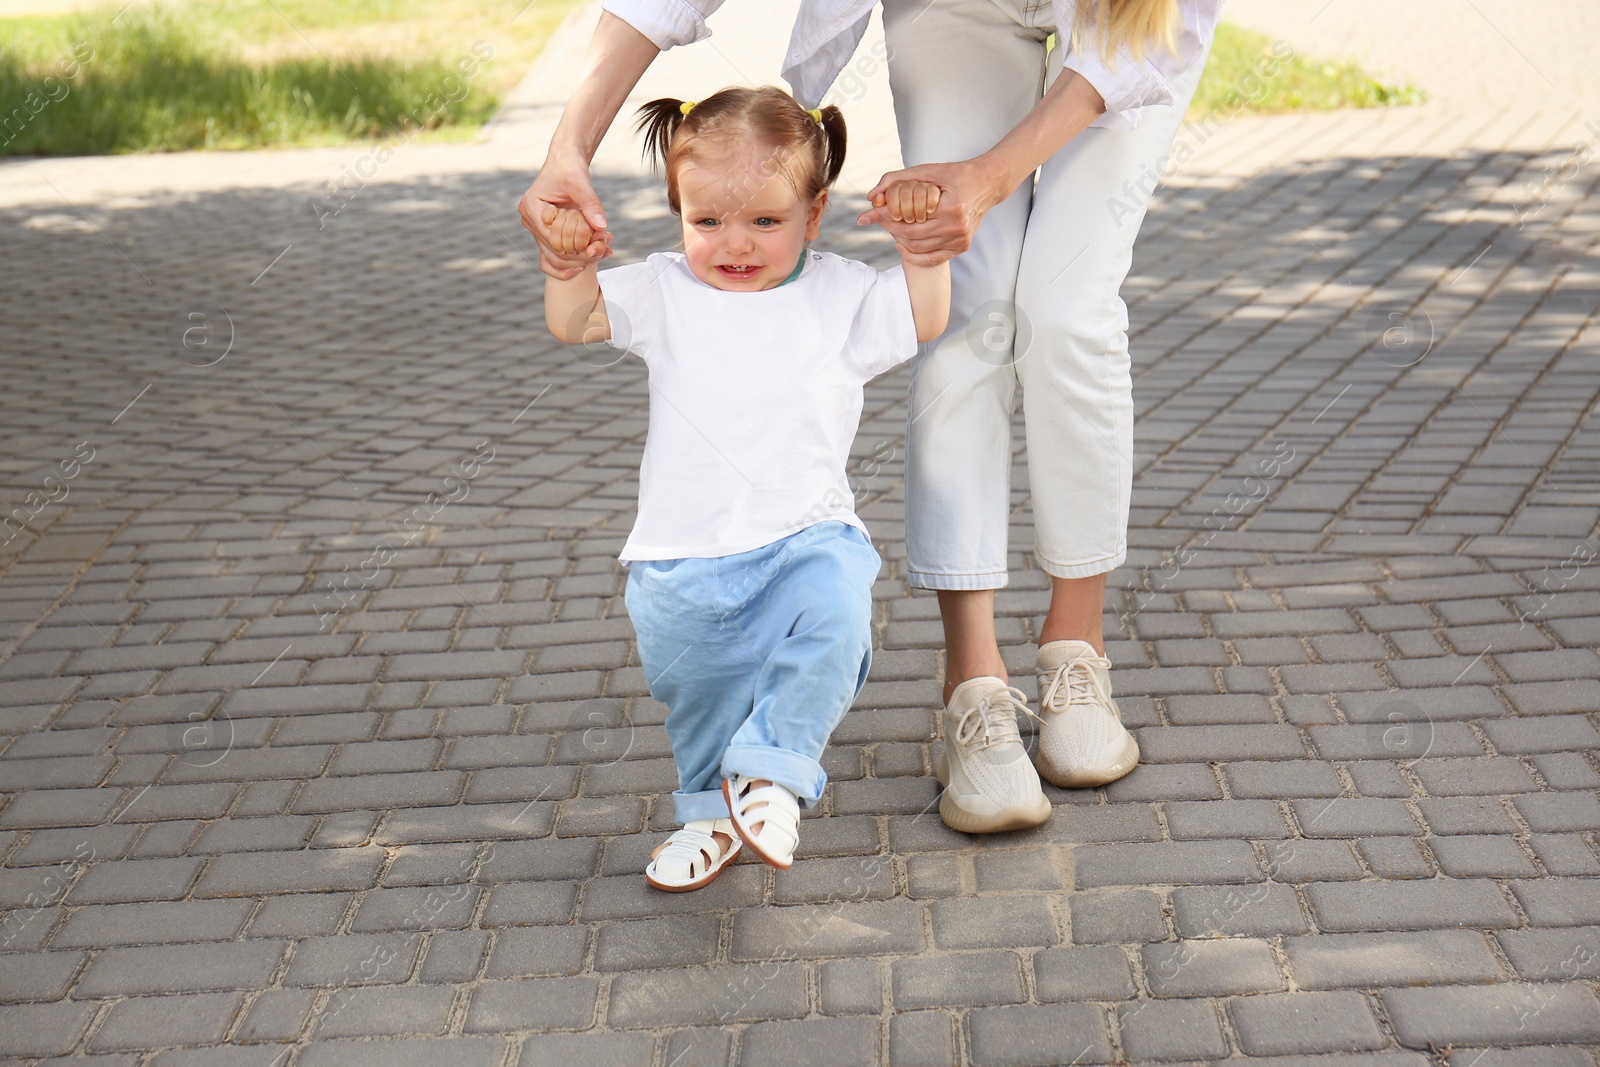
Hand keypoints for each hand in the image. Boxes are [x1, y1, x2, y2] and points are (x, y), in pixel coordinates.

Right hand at [519, 161, 612, 278]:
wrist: (565, 164)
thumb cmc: (569, 169)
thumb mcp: (581, 182)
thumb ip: (591, 203)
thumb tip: (602, 226)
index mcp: (532, 207)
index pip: (553, 237)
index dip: (577, 243)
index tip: (599, 240)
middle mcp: (530, 221)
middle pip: (554, 252)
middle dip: (582, 254)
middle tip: (605, 247)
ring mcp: (537, 231)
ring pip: (555, 260)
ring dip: (580, 260)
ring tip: (603, 250)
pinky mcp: (546, 235)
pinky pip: (554, 258)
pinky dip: (572, 262)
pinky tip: (591, 259)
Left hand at [857, 160, 1002, 266]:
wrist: (987, 184)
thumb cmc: (955, 174)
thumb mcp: (927, 170)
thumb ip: (896, 179)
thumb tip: (870, 196)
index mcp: (951, 207)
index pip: (906, 220)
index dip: (883, 218)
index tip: (864, 217)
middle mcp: (957, 226)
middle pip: (911, 236)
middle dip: (889, 228)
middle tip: (877, 219)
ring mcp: (961, 239)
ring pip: (919, 248)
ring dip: (900, 239)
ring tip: (890, 227)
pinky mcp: (963, 246)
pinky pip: (932, 258)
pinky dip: (914, 256)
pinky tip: (901, 246)